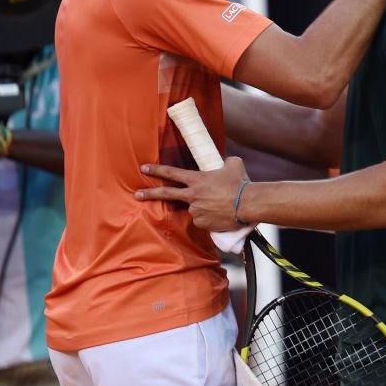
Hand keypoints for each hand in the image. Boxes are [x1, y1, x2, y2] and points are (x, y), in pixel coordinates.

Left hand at [135, 157, 249, 231]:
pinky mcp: (202, 223)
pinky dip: (209, 218)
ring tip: (221, 204)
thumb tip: (223, 163)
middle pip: (167, 194)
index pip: (172, 173)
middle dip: (150, 194)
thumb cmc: (240, 182)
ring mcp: (196, 210)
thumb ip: (223, 162)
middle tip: (137, 195)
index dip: (157, 169)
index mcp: (197, 179)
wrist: (248, 203)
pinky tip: (221, 214)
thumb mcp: (233, 164)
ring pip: (194, 208)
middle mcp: (192, 195)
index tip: (144, 168)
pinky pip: (202, 220)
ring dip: (203, 207)